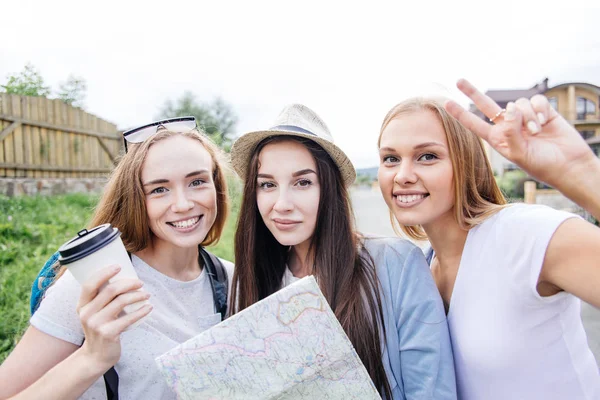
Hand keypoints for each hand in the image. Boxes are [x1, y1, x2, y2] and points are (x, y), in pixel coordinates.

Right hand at [76, 265, 151, 369]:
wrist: (95, 356)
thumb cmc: (99, 329)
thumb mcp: (93, 314)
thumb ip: (101, 299)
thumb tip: (123, 278)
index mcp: (82, 305)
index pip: (90, 284)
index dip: (104, 273)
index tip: (119, 266)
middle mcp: (87, 313)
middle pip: (110, 290)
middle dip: (129, 283)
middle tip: (140, 283)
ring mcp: (97, 324)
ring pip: (121, 301)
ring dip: (137, 295)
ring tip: (146, 294)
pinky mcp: (108, 333)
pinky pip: (129, 318)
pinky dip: (141, 311)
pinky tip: (149, 307)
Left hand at [445, 79, 596, 188]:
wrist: (568, 164)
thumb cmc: (541, 164)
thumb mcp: (519, 154)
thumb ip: (510, 133)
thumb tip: (509, 109)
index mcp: (497, 139)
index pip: (475, 124)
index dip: (461, 114)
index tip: (446, 103)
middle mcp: (508, 126)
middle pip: (487, 105)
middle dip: (473, 92)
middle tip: (458, 80)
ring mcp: (524, 118)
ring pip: (517, 104)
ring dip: (527, 117)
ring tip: (535, 133)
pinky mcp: (541, 111)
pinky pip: (535, 101)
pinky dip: (539, 112)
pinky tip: (545, 124)